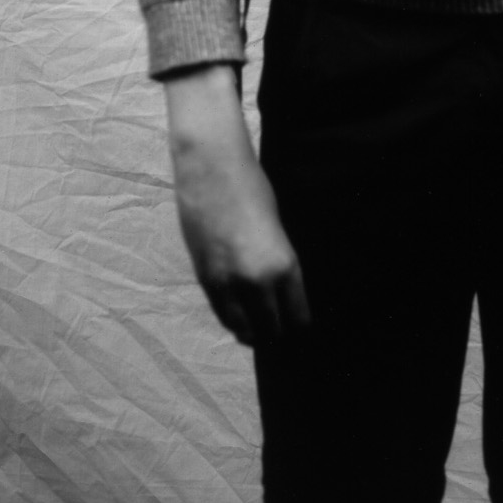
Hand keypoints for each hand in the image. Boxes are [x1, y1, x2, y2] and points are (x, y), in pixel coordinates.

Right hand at [163, 65, 309, 346]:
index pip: (297, 316)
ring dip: (252, 331)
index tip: (297, 324)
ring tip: (258, 328)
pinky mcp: (204, 279)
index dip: (298, 324)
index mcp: (284, 265)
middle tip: (279, 330)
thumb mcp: (276, 230)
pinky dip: (232, 318)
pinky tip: (239, 316)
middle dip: (276, 332)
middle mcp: (257, 281)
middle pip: (271, 330)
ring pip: (243, 329)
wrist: (211, 169)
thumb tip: (275, 293)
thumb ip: (277, 264)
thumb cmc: (252, 189)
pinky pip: (222, 314)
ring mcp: (228, 284)